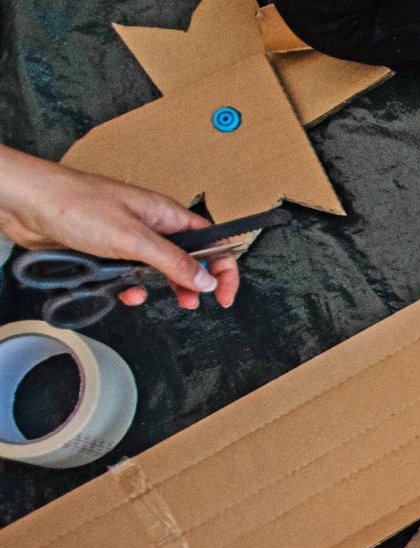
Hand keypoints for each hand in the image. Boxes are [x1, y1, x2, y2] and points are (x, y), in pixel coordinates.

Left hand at [0, 145, 238, 310]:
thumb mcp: (133, 238)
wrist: (26, 202)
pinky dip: (129, 285)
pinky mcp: (106, 250)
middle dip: (191, 283)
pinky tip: (122, 289)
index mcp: (165, 214)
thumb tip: (205, 279)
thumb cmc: (74, 203)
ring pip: (157, 269)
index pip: (210, 241)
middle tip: (191, 302)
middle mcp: (150, 224)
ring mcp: (128, 237)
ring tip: (149, 297)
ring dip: (157, 286)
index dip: (222, 268)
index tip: (224, 294)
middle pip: (187, 258)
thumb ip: (173, 261)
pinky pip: (129, 273)